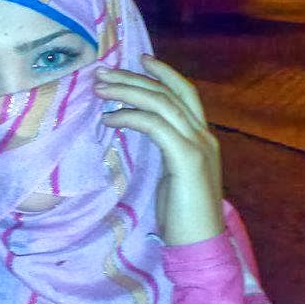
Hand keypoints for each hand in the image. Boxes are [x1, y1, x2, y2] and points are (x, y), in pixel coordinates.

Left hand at [94, 57, 223, 245]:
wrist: (200, 244)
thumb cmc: (182, 214)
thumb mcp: (172, 173)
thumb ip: (165, 148)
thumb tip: (139, 126)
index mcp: (202, 138)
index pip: (185, 94)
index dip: (164, 73)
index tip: (140, 59)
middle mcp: (204, 136)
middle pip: (169, 92)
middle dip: (135, 78)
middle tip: (103, 72)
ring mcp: (198, 145)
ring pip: (161, 103)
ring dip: (127, 91)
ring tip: (100, 89)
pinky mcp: (187, 159)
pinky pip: (155, 125)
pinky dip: (129, 117)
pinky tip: (109, 119)